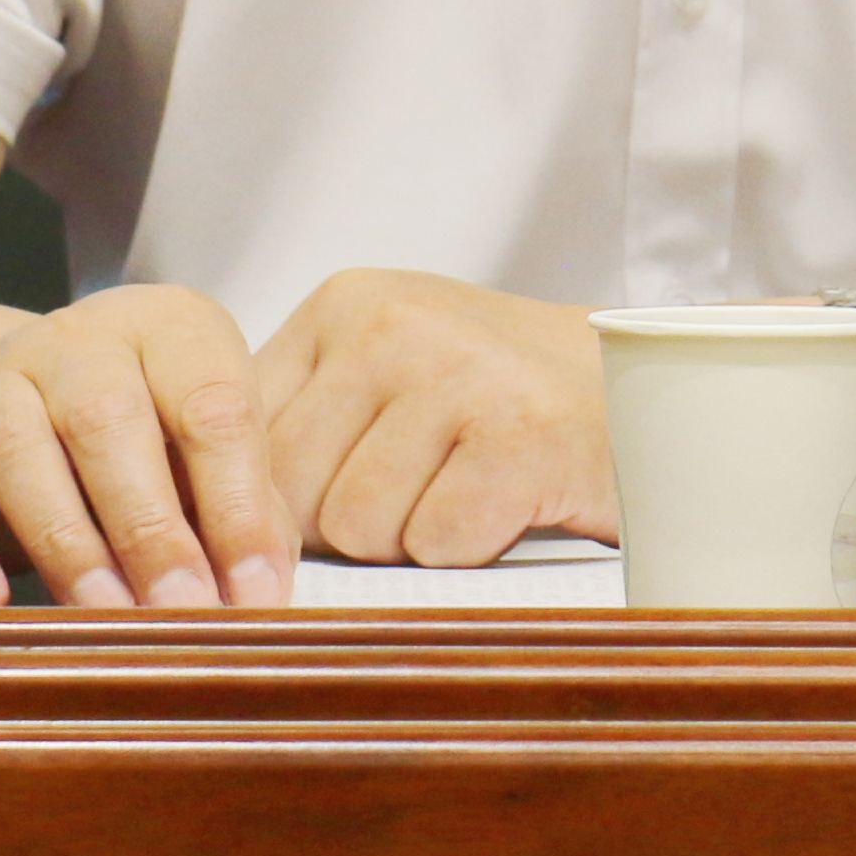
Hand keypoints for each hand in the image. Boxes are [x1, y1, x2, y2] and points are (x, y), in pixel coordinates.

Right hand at [0, 283, 297, 611]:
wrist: (24, 393)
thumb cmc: (150, 434)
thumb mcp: (206, 451)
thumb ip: (244, 509)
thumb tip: (259, 596)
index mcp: (171, 327)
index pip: (213, 409)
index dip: (238, 510)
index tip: (256, 597)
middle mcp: (79, 340)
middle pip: (110, 422)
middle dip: (152, 530)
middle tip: (183, 614)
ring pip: (15, 446)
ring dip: (66, 542)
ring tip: (105, 619)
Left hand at [248, 270, 615, 567]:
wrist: (642, 386)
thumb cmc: (498, 398)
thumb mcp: (389, 370)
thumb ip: (305, 418)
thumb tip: (213, 525)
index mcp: (344, 305)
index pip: (244, 438)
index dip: (276, 503)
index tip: (316, 518)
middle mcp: (392, 325)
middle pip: (293, 493)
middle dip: (346, 527)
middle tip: (419, 496)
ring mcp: (457, 374)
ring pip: (359, 528)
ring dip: (409, 541)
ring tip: (463, 492)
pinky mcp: (517, 435)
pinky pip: (437, 544)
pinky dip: (470, 549)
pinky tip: (506, 504)